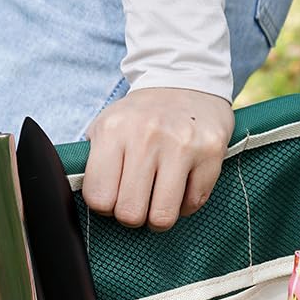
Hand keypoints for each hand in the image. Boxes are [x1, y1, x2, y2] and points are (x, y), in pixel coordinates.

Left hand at [83, 87, 233, 230]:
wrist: (185, 82)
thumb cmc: (139, 117)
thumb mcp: (105, 127)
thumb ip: (93, 162)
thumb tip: (87, 201)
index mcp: (113, 130)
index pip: (99, 198)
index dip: (104, 206)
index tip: (112, 196)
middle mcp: (147, 136)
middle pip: (130, 213)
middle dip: (132, 216)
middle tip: (136, 201)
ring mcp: (182, 144)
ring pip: (163, 217)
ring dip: (158, 217)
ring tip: (156, 201)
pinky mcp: (211, 152)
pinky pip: (193, 203)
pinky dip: (185, 204)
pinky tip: (180, 186)